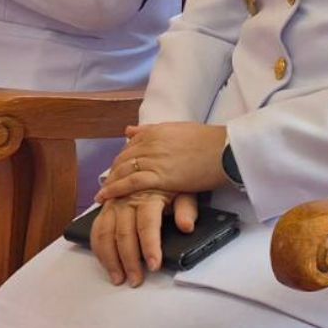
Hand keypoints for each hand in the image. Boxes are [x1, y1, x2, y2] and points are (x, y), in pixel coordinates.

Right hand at [89, 190, 201, 285]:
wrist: (153, 165)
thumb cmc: (171, 183)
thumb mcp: (185, 192)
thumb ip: (186, 210)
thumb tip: (187, 226)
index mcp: (148, 196)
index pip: (147, 224)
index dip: (150, 246)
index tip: (153, 266)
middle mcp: (126, 199)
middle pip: (124, 233)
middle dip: (129, 260)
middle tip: (136, 280)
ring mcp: (113, 204)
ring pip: (105, 234)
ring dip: (110, 259)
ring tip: (118, 278)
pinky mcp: (105, 208)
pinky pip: (96, 230)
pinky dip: (98, 249)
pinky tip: (106, 263)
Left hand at [93, 122, 230, 204]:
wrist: (225, 150)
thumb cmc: (210, 142)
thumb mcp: (178, 129)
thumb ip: (152, 130)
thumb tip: (129, 131)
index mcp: (155, 131)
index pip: (130, 146)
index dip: (121, 160)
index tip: (115, 170)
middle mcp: (151, 143)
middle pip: (123, 159)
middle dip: (113, 173)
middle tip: (106, 185)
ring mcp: (154, 159)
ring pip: (124, 171)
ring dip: (110, 183)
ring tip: (102, 195)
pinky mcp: (160, 176)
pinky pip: (131, 183)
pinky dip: (115, 190)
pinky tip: (105, 198)